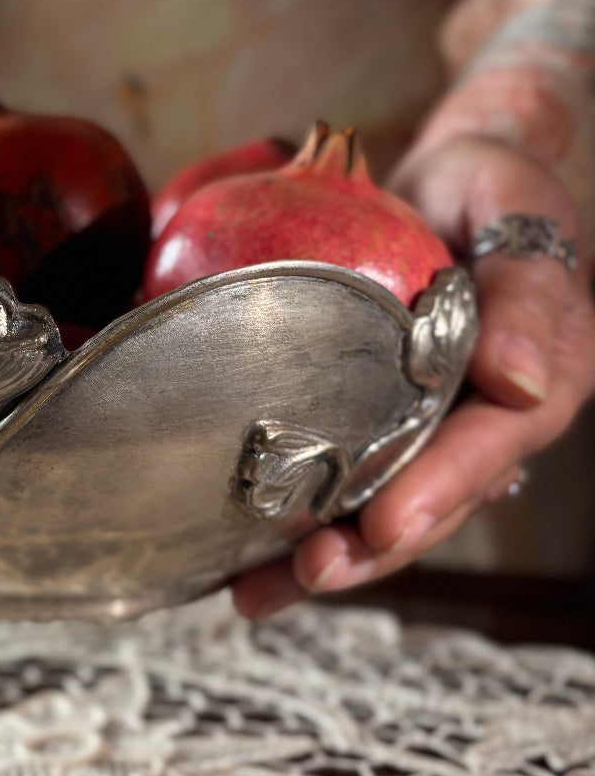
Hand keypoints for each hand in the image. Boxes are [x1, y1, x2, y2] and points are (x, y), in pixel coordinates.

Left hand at [232, 136, 594, 618]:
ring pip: (385, 509)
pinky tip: (236, 566)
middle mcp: (488, 423)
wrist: (444, 184)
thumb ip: (527, 286)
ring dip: (329, 556)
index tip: (387, 527)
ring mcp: (432, 433)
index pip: (492, 447)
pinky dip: (291, 527)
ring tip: (258, 592)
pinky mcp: (381, 429)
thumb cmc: (486, 184)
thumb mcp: (513, 202)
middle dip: (374, 547)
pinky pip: (344, 484)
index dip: (440, 491)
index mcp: (539, 382)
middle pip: (436, 501)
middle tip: (313, 570)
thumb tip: (523, 383)